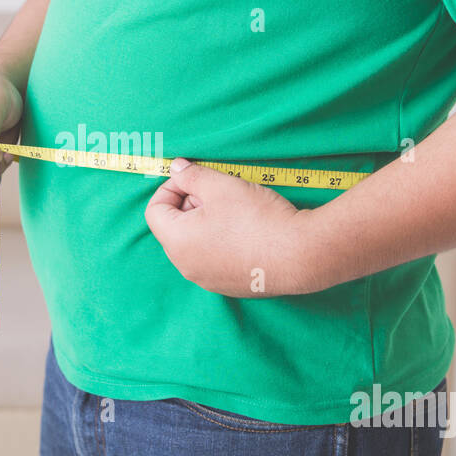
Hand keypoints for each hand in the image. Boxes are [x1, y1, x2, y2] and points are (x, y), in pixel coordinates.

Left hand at [144, 159, 312, 296]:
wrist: (300, 254)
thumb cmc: (257, 218)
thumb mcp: (220, 185)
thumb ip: (192, 175)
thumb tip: (176, 169)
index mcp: (177, 242)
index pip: (154, 211)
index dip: (170, 188)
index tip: (193, 178)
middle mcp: (187, 266)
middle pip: (175, 228)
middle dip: (190, 204)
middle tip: (218, 191)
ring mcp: (208, 280)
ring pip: (195, 244)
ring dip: (206, 222)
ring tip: (235, 209)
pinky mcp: (229, 286)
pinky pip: (214, 259)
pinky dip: (221, 241)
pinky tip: (247, 230)